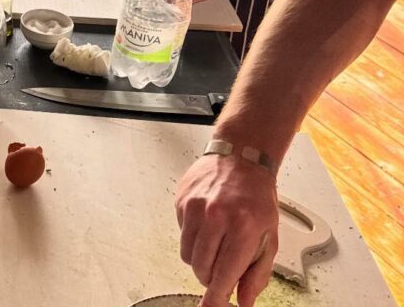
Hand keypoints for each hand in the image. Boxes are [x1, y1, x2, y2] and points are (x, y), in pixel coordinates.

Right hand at [176, 152, 278, 306]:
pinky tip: (207, 222)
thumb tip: (244, 300)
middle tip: (221, 268)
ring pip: (187, 254)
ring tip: (214, 242)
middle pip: (201, 268)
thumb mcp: (269, 236)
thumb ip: (257, 273)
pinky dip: (193, 236)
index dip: (215, 298)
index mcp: (242, 227)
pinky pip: (181, 233)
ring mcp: (195, 206)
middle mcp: (216, 216)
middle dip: (210, 276)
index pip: (223, 274)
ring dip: (199, 258)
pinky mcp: (182, 200)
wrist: (240, 157)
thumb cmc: (256, 197)